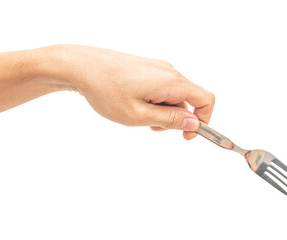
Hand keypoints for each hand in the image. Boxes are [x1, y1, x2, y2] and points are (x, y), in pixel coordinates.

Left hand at [43, 45, 214, 139]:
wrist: (80, 66)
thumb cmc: (106, 91)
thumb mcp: (139, 115)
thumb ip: (169, 121)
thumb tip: (194, 123)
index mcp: (172, 81)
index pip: (206, 99)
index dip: (203, 120)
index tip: (186, 136)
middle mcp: (168, 71)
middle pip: (187, 99)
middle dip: (174, 118)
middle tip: (149, 126)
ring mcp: (157, 67)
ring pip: (171, 95)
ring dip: (161, 111)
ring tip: (135, 114)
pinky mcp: (146, 67)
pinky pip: (159, 88)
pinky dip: (152, 101)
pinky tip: (131, 104)